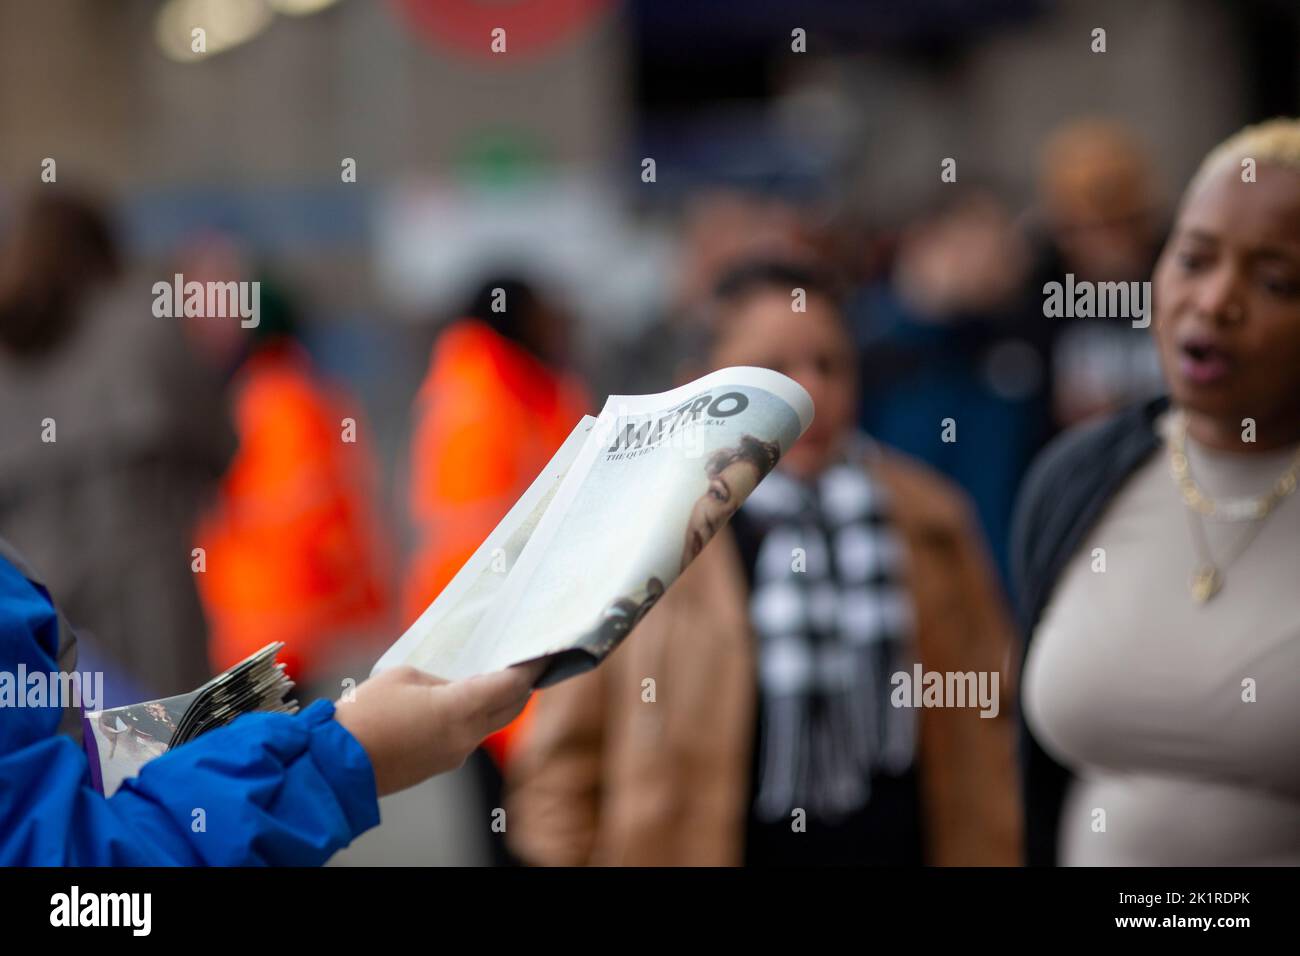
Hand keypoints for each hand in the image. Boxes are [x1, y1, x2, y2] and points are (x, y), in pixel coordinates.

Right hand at [335, 661, 544, 796]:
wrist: (336, 764)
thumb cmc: (365, 715)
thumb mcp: (404, 677)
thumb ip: (440, 680)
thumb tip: (455, 687)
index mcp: (460, 709)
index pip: (512, 686)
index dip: (531, 668)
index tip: (543, 653)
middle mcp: (466, 737)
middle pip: (510, 709)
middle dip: (522, 686)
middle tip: (526, 664)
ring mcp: (454, 755)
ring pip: (490, 725)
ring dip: (498, 703)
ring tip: (496, 679)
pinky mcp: (440, 766)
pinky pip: (469, 737)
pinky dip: (476, 718)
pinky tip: (466, 703)